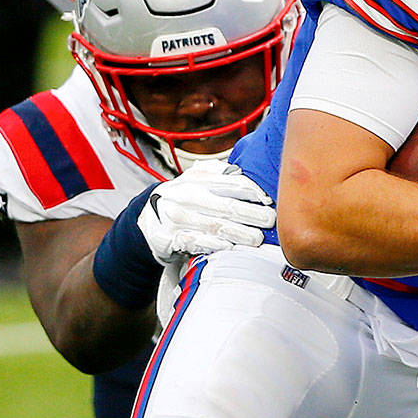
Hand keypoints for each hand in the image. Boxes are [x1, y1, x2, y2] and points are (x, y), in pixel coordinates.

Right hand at [136, 160, 275, 264]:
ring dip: (238, 233)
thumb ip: (219, 173)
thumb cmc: (181, 199)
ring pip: (214, 226)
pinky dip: (214, 245)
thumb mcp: (196, 179)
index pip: (230, 182)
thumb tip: (245, 170)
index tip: (268, 199)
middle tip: (270, 220)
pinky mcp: (169, 237)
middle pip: (226, 206)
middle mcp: (186, 196)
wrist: (147, 219)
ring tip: (257, 238)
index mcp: (197, 179)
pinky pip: (196, 242)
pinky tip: (229, 247)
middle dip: (251, 214)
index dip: (252, 191)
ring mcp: (177, 217)